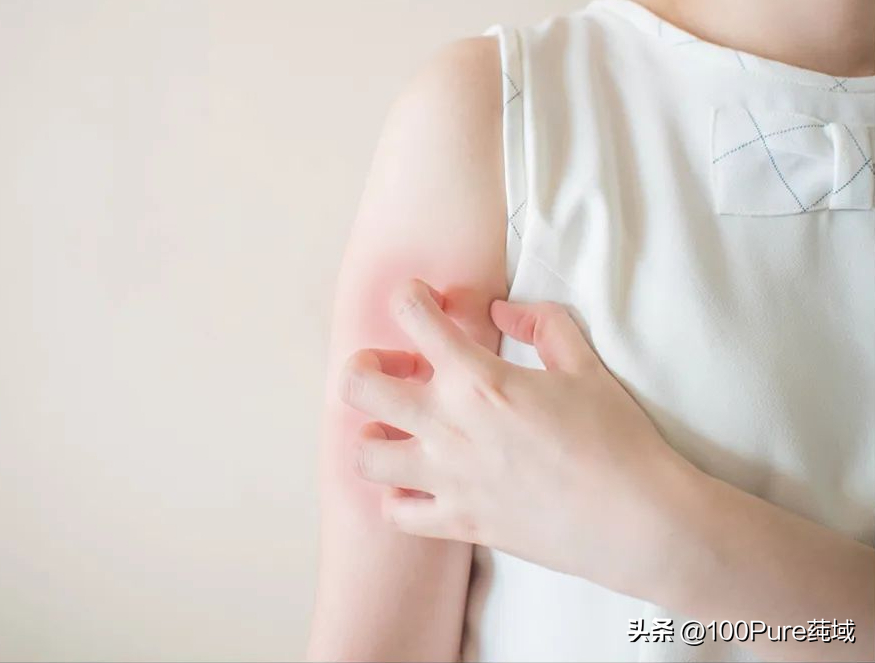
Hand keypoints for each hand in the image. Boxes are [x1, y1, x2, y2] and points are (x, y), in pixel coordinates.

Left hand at [338, 278, 703, 596]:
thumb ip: (542, 324)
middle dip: (366, 365)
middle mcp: (449, 425)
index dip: (410, 296)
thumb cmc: (616, 439)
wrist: (638, 520)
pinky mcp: (457, 523)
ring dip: (373, 434)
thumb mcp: (586, 365)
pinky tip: (420, 484)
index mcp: (479, 378)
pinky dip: (398, 497)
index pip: (412, 316)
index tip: (423, 302)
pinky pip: (395, 513)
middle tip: (399, 370)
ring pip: (364, 454)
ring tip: (400, 430)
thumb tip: (504, 310)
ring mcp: (447, 479)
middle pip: (358, 385)